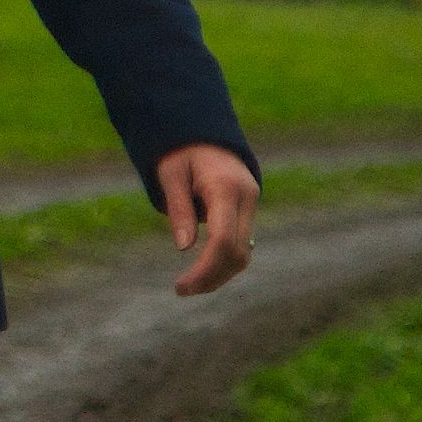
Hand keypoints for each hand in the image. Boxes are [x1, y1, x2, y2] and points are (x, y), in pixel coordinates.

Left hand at [158, 143, 258, 296]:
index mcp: (224, 187)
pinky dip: (224, 260)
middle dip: (212, 277)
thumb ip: (178, 208)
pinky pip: (242, 243)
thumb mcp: (170, 173)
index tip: (182, 286)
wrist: (204, 131)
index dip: (205, 269)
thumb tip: (184, 247)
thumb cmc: (180, 150)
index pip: (222, 240)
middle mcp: (246, 197)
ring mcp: (251, 203)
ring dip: (220, 273)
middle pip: (238, 253)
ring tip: (190, 285)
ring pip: (244, 252)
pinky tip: (204, 270)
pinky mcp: (249, 209)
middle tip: (181, 290)